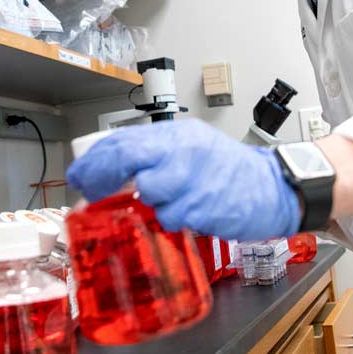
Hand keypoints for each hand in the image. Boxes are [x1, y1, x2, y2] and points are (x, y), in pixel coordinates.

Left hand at [66, 119, 300, 240]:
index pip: (122, 139)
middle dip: (102, 176)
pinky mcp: (207, 203)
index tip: (78, 176)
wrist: (274, 186)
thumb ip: (151, 158)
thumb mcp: (187, 151)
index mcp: (174, 134)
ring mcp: (195, 175)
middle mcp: (183, 148)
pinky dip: (172, 220)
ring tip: (165, 203)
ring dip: (149, 203)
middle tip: (91, 194)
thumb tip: (107, 176)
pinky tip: (187, 214)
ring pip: (150, 190)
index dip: (94, 160)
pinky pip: (172, 216)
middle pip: (127, 156)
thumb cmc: (226, 171)